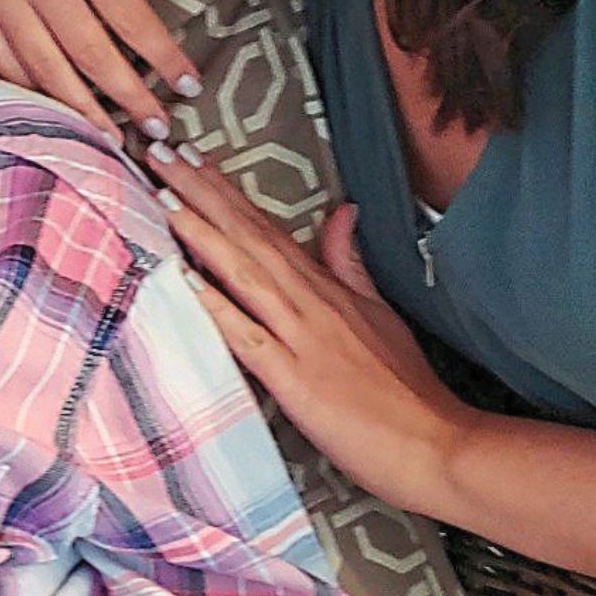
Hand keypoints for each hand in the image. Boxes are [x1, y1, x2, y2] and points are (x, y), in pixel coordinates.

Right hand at [0, 0, 201, 138]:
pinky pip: (1, 60)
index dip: (163, 56)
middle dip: (129, 97)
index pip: (130, 16)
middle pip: (90, 53)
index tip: (188, 84)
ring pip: (44, 67)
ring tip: (110, 139)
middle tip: (157, 129)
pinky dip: (29, 91)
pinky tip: (55, 113)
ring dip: (81, 110)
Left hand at [144, 143, 472, 516]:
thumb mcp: (381, 313)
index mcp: (328, 288)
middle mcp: (311, 303)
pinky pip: (246, 335)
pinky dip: (214, 304)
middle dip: (201, 191)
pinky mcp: (294, 379)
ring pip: (244, 272)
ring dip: (201, 231)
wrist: (436, 445)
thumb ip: (351, 263)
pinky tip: (182, 278)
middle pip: (249, 236)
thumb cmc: (406, 389)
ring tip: (163, 194)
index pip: (267, 228)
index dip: (226, 191)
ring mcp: (301, 338)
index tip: (191, 156)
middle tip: (160, 150)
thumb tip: (342, 212)